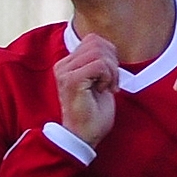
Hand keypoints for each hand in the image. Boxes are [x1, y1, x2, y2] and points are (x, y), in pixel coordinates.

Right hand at [54, 33, 118, 148]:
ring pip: (99, 53)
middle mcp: (63, 64)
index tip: (110, 76)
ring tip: (107, 87)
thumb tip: (108, 48)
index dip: (109, 54)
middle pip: (96, 42)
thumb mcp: (98, 83)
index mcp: (68, 63)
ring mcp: (65, 72)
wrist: (83, 137)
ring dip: (111, 71)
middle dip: (113, 61)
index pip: (93, 40)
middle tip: (111, 83)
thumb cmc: (93, 114)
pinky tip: (104, 90)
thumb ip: (98, 64)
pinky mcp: (72, 81)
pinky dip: (108, 77)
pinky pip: (99, 65)